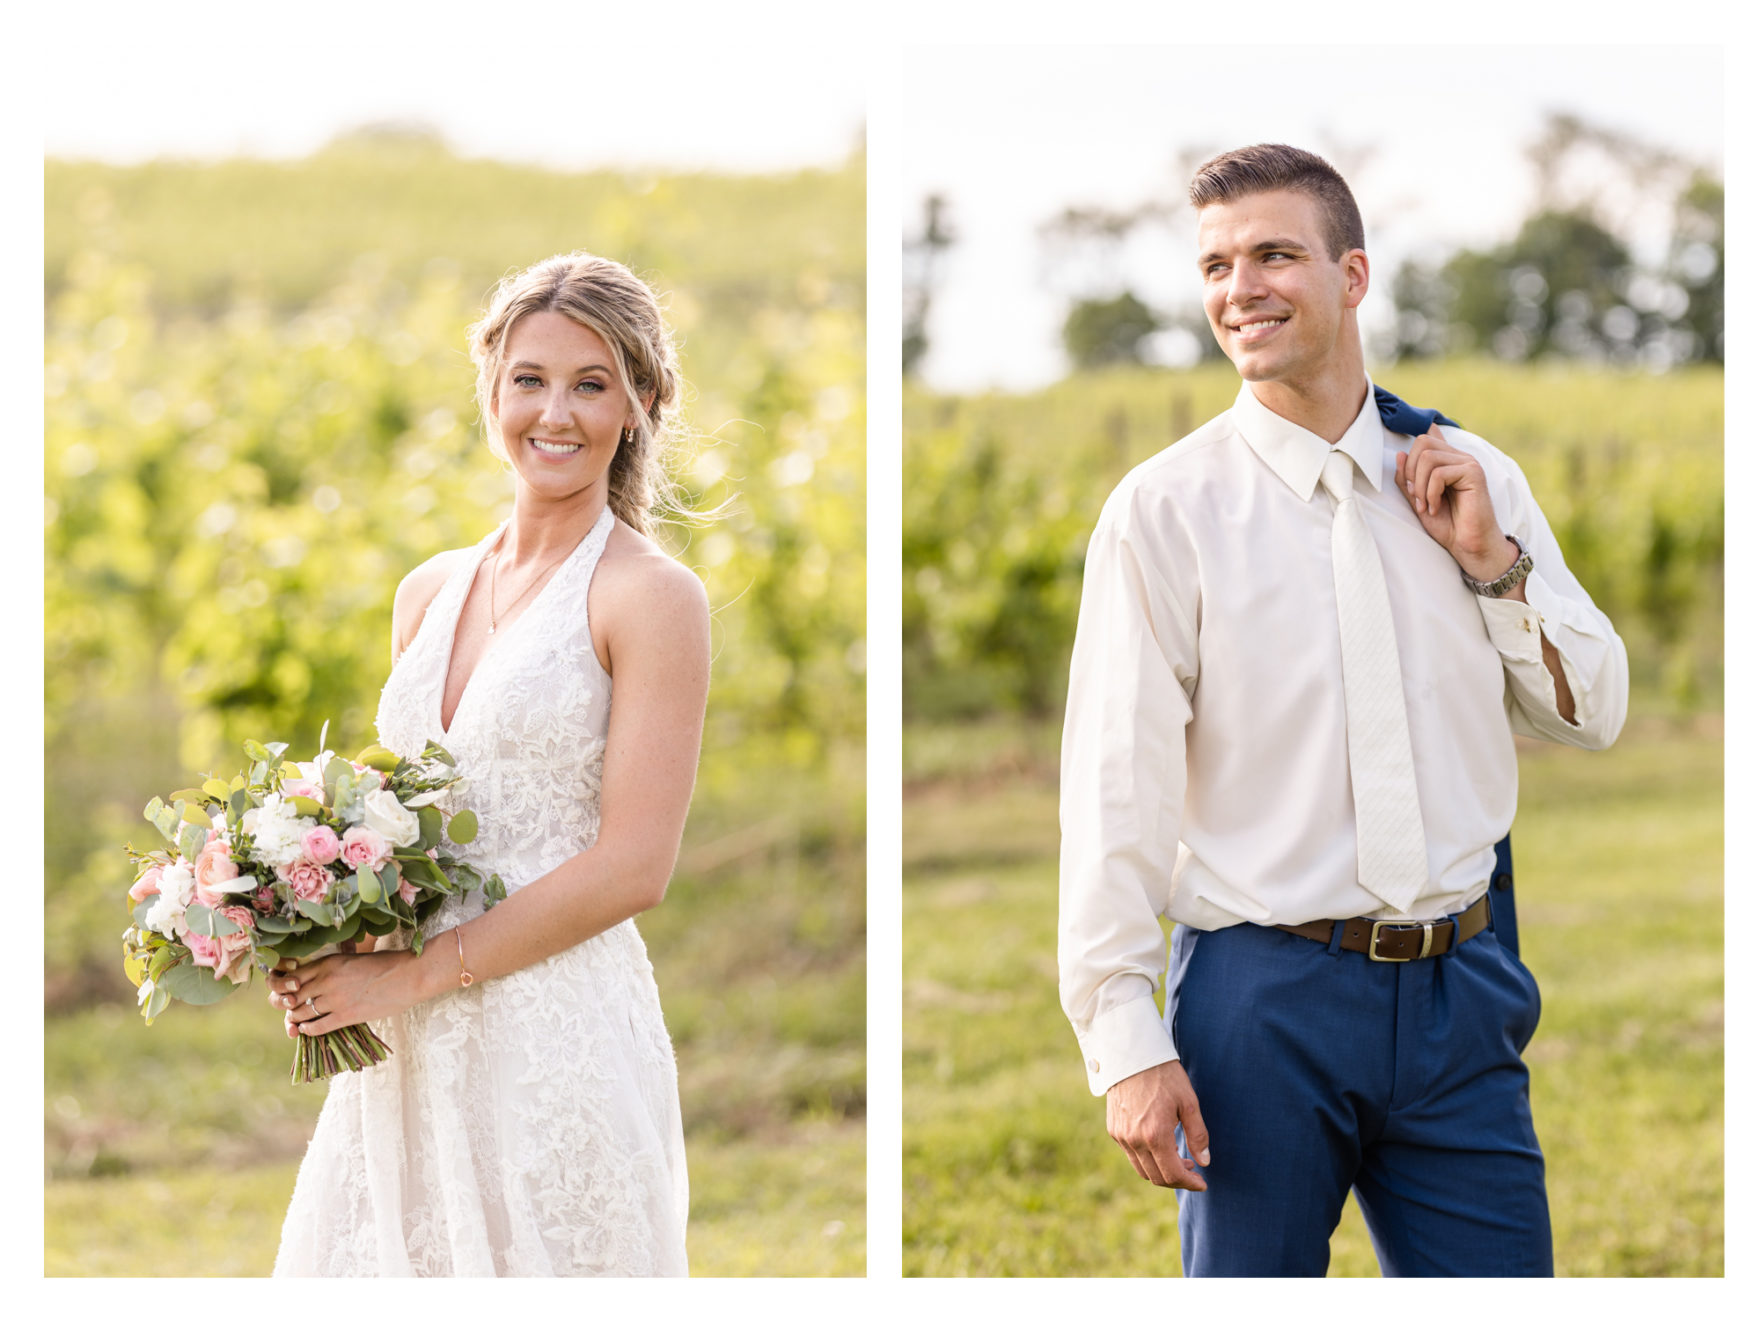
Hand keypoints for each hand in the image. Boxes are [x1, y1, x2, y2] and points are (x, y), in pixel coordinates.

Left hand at [265, 943, 420, 1039]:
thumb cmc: (386, 964)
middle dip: (288, 1006)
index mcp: (328, 962)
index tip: (287, 994)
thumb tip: (315, 981)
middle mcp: (327, 980)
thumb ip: (332, 969)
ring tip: (298, 1021)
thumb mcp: (353, 959)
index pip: (291, 978)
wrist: (410, 975)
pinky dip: (307, 1030)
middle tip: (291, 1009)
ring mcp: (336, 999)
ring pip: (301, 1014)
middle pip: (291, 998)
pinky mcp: (347, 1015)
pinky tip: (307, 1030)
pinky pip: (316, 1027)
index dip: (284, 988)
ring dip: (296, 1019)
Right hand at [1105, 1058, 1210, 1190]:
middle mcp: (1134, 1140)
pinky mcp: (1114, 1130)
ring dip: (1162, 1172)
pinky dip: (1148, 1160)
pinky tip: (1161, 1146)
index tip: (1202, 1183)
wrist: (1132, 1054)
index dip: (1190, 1183)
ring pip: (1142, 1170)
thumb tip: (1205, 1162)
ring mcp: (1121, 1136)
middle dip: (1178, 1180)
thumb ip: (1198, 1135)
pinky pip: (1131, 1156)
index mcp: (1155, 1135)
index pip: (1173, 1174)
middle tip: (1193, 1170)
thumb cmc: (1164, 1076)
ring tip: (1179, 1159)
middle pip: (1157, 1177)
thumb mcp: (1189, 1102)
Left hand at [1395, 425, 1518, 582]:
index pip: (1424, 438)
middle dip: (1411, 472)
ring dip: (1420, 486)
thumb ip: (1407, 478)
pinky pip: (1439, 473)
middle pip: (1423, 443)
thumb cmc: (1446, 523)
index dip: (1409, 459)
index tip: (1411, 488)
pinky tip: (1435, 508)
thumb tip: (1400, 454)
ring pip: (1428, 457)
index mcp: (1446, 460)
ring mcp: (1468, 463)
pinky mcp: (1474, 473)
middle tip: (1416, 498)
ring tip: (1425, 506)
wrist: (1467, 544)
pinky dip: (1431, 493)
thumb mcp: (1417, 499)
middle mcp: (1458, 457)